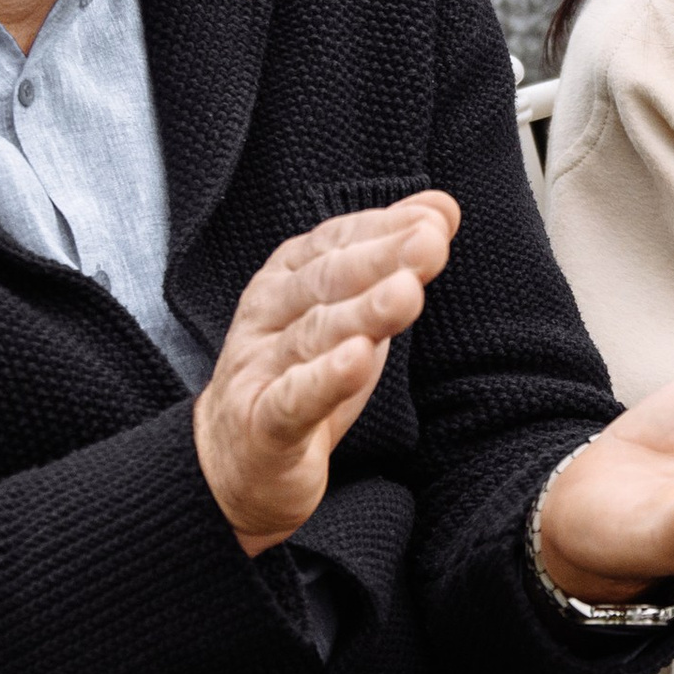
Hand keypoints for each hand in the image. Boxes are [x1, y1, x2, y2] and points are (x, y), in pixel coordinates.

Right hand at [193, 194, 457, 551]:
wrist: (232, 463)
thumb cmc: (299, 374)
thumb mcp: (346, 312)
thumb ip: (388, 263)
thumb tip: (441, 210)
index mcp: (286, 279)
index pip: (336, 243)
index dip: (385, 228)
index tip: (437, 219)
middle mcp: (267, 314)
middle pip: (328, 281)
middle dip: (382, 259)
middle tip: (430, 244)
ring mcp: (259, 368)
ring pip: (315, 334)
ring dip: (363, 312)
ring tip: (407, 293)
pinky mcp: (262, 425)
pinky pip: (294, 399)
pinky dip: (326, 378)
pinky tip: (358, 360)